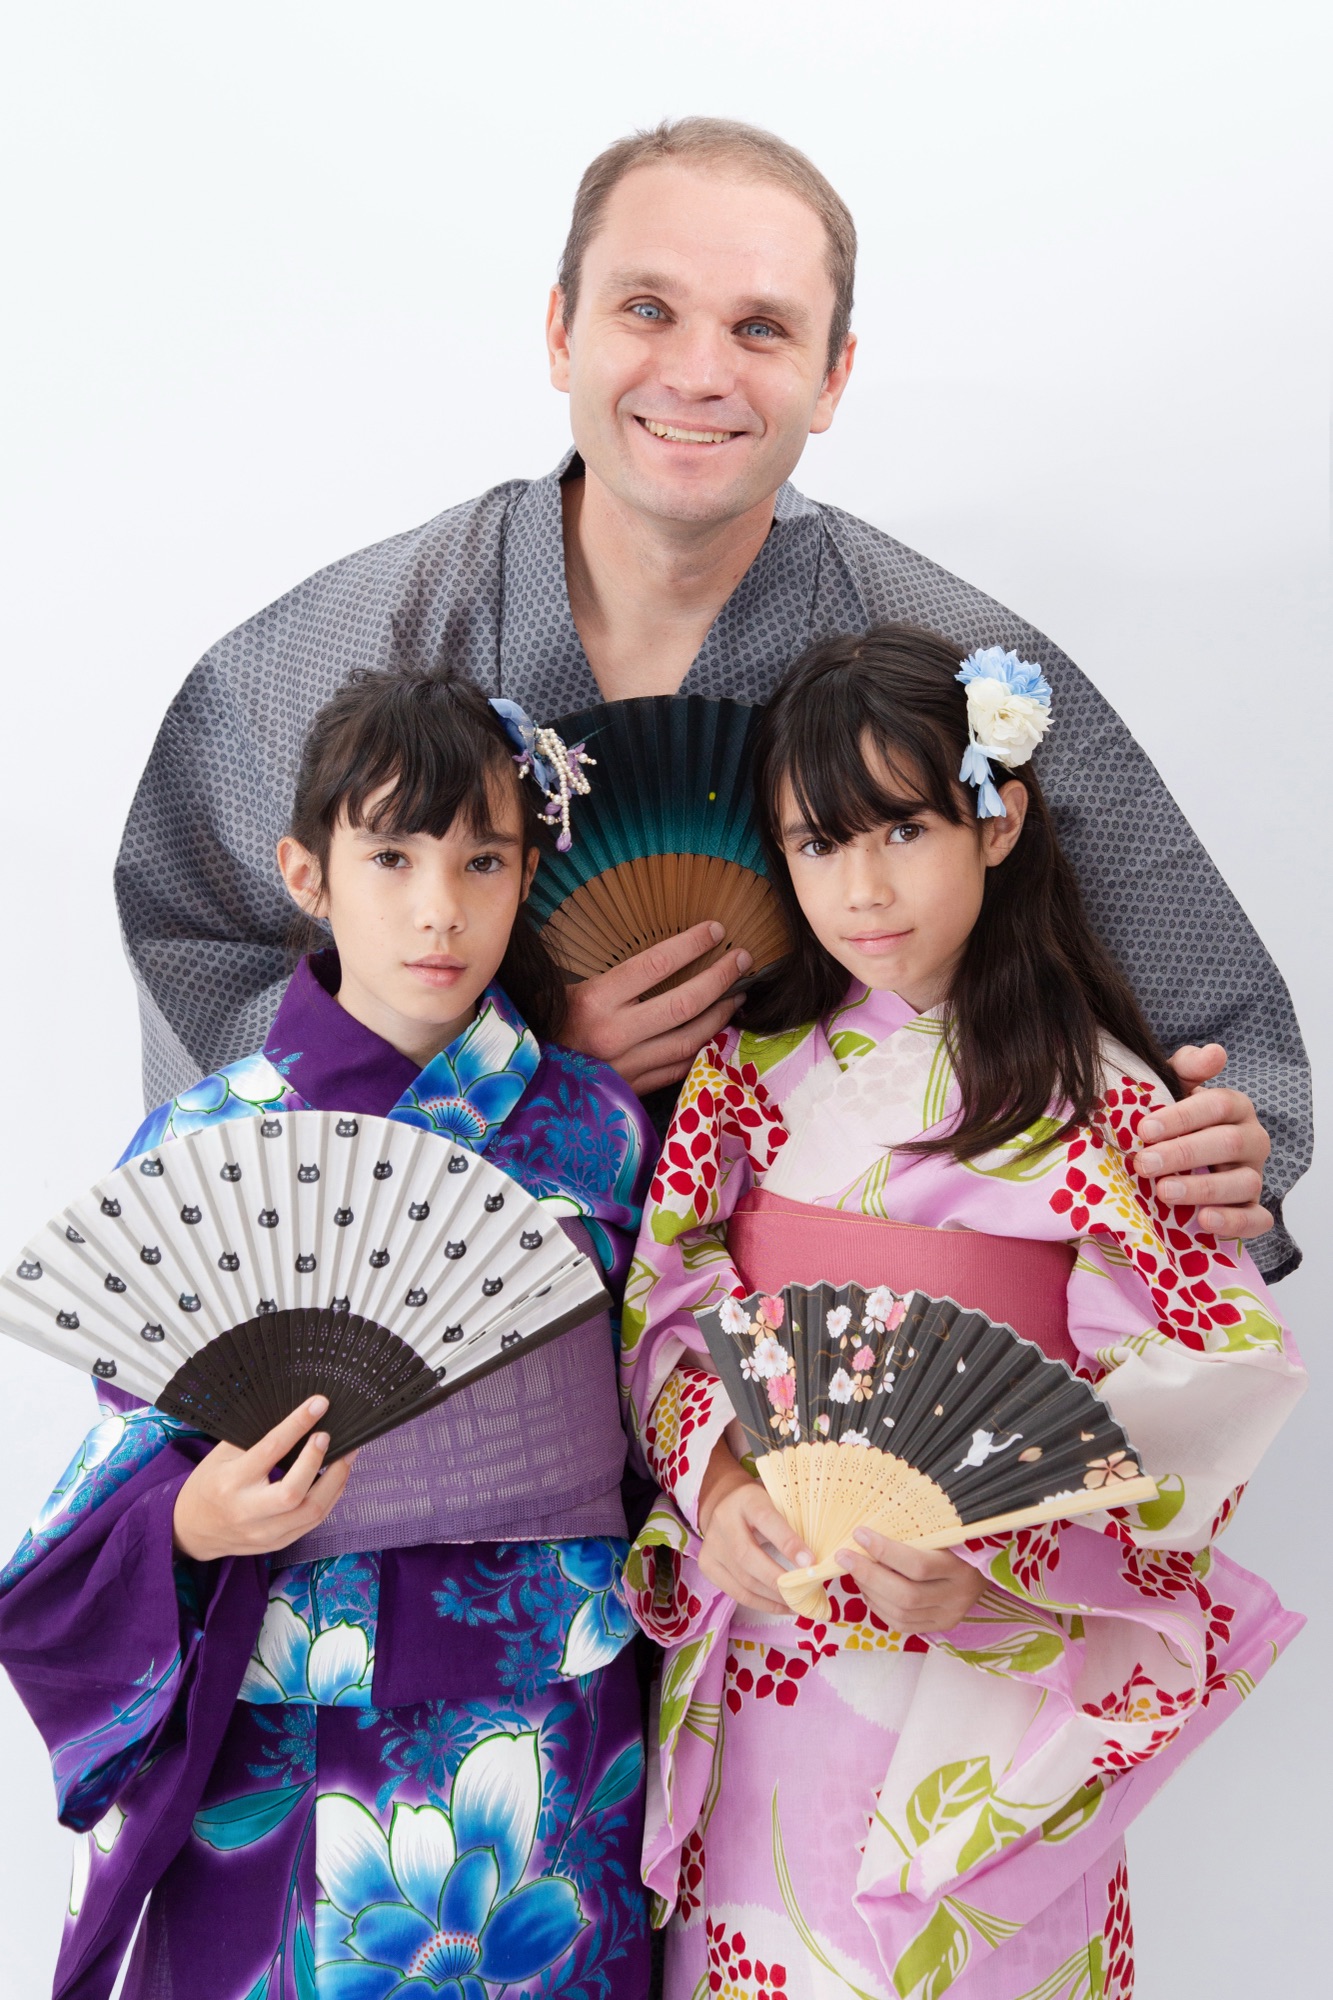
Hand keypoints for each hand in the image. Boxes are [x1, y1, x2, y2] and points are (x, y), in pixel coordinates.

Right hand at [172, 1397, 354, 1561]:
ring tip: (346, 1455)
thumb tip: (296, 1415)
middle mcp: (248, 1511)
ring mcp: (264, 1533)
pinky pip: (313, 1523)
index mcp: (231, 1482)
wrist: (193, 1529)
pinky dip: (331, 1498)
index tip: (319, 1405)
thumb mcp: (220, 1456)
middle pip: (292, 1492)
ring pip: (311, 1512)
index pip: (270, 1450)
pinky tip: (337, 1478)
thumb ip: (253, 1438)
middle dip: (317, 1461)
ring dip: (336, 1480)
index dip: (298, 1424)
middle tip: (329, 1436)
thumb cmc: (210, 1484)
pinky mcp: (278, 1544)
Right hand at [560, 921, 750, 1094]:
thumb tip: (663, 957)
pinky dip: (703, 1048)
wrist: (527, 1083)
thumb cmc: (548, 1027)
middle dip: (720, 978)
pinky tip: (716, 1032)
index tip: (716, 931)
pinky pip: (679, 1067)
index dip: (692, 945)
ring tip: (738, 995)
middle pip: (684, 1002)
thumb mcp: (570, 992)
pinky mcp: (633, 1090)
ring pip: (690, 1038)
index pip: (656, 965)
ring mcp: (627, 1066)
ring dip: (720, 1014)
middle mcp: (614, 1033)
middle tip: (741, 959)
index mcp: (594, 1000)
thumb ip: (613, 979)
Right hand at [697, 1438, 811, 1613]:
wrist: (724, 1504)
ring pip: (743, 1580)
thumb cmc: (761, 1507)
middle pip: (748, 1557)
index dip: (788, 1543)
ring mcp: (711, 1545)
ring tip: (799, 1604)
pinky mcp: (707, 1565)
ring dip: (774, 1597)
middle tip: (806, 1593)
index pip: (766, 1520)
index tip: (812, 1563)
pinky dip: (762, 1604)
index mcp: (746, 1500)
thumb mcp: (777, 1503)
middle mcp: (723, 1521)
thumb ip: (794, 1524)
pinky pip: (736, 1593)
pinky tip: (782, 1606)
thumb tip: (819, 1559)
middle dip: (779, 1580)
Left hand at [834, 1527, 985, 1633]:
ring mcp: (949, 1616)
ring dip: (871, 1592)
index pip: (918, 1564)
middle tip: (844, 1557)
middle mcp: (957, 1596)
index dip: (885, 1551)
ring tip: (855, 1571)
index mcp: (961, 1567)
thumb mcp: (943, 1534)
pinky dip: (879, 1608)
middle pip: (906, 1595)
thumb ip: (914, 1533)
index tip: (859, 1533)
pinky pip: (902, 1625)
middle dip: (869, 1575)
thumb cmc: (956, 1543)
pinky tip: (868, 1590)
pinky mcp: (939, 1627)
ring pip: (901, 1613)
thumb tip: (867, 1530)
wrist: (983, 1570)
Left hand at [1134, 1043, 1272, 1238]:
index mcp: (1234, 1107)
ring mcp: (1253, 1176)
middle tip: (1145, 1163)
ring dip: (1203, 1189)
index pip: (1218, 1105)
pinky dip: (1234, 1222)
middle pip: (1228, 1144)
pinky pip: (1256, 1219)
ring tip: (1164, 1192)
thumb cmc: (1173, 1121)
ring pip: (1242, 1183)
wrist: (1177, 1160)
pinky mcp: (1252, 1209)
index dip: (1182, 1116)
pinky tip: (1204, 1221)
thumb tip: (1214, 1053)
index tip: (1145, 1129)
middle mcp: (1251, 1140)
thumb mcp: (1172, 1089)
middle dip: (1184, 1154)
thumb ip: (1187, 1068)